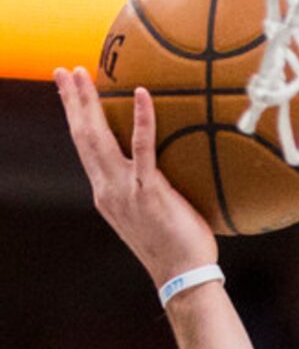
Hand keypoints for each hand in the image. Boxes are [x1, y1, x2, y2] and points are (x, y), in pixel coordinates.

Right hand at [56, 66, 217, 290]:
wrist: (183, 277)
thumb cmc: (178, 249)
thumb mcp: (151, 218)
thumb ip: (146, 193)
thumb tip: (163, 173)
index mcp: (106, 195)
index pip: (84, 150)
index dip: (74, 120)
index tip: (67, 95)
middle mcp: (107, 190)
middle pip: (82, 137)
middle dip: (71, 102)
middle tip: (63, 72)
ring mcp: (125, 190)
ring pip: (98, 138)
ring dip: (89, 103)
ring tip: (82, 74)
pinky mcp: (148, 192)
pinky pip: (143, 149)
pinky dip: (142, 120)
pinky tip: (142, 94)